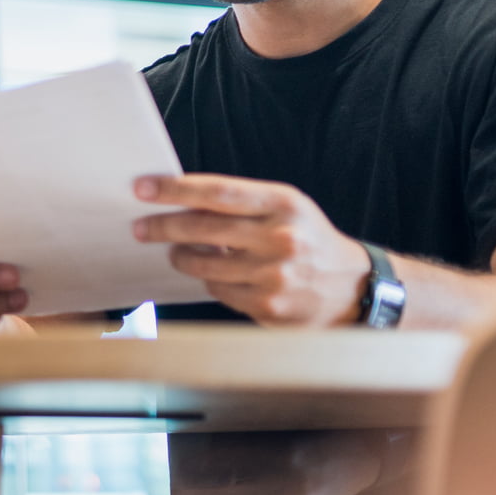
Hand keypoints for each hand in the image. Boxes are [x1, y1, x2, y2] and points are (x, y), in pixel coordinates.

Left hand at [132, 174, 370, 326]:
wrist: (354, 288)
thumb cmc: (308, 239)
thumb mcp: (286, 209)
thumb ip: (240, 203)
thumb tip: (177, 202)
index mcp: (284, 203)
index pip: (217, 192)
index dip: (174, 189)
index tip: (141, 188)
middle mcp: (282, 238)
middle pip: (202, 229)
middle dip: (162, 227)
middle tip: (140, 227)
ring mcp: (275, 275)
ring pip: (203, 266)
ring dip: (182, 257)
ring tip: (177, 252)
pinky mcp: (269, 306)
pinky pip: (218, 291)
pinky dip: (210, 282)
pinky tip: (215, 275)